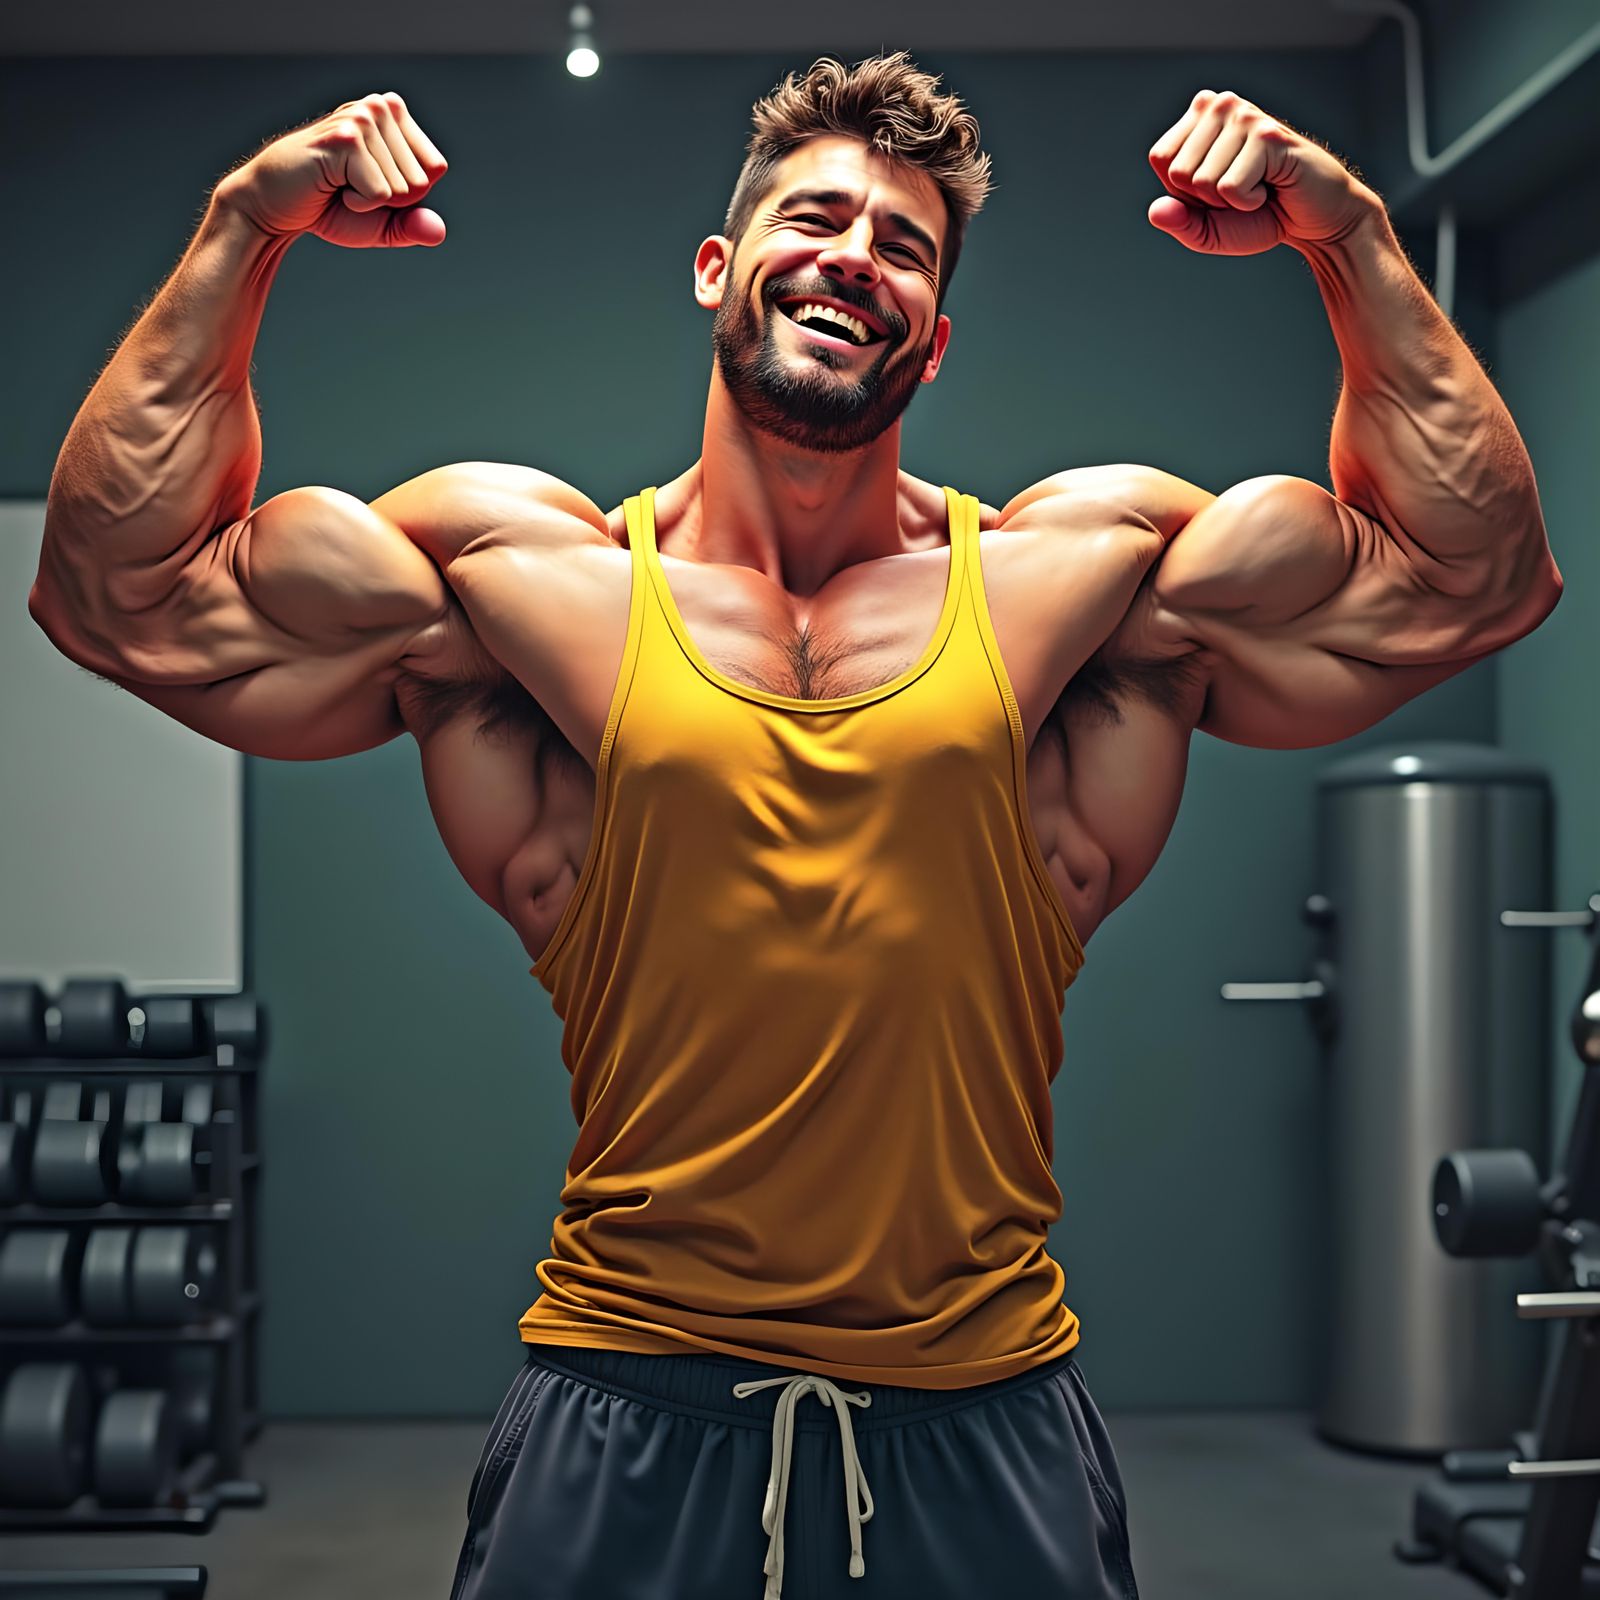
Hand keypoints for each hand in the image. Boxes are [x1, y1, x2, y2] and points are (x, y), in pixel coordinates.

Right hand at [214, 92, 448, 248]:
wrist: (275, 206)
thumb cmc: (328, 207)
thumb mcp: (382, 221)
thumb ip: (413, 225)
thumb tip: (439, 231)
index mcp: (394, 115)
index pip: (436, 168)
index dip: (407, 194)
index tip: (370, 185)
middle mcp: (381, 107)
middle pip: (421, 181)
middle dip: (389, 200)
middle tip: (349, 186)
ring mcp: (362, 118)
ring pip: (402, 189)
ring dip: (369, 202)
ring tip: (337, 183)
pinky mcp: (346, 139)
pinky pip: (381, 195)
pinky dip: (357, 204)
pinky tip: (330, 184)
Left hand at [1147, 90, 1379, 255]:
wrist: (1313, 219)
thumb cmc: (1259, 216)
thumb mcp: (1207, 229)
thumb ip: (1178, 222)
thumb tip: (1155, 211)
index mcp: (1199, 116)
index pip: (1160, 158)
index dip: (1184, 190)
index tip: (1218, 187)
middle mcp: (1220, 104)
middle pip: (1178, 173)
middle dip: (1207, 198)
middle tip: (1242, 188)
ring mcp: (1245, 115)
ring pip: (1202, 182)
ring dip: (1231, 201)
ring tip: (1259, 185)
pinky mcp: (1267, 135)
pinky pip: (1230, 189)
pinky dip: (1249, 202)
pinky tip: (1272, 184)